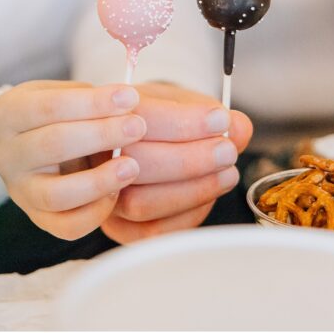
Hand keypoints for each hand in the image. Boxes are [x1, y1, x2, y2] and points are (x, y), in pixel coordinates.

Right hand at [0, 80, 144, 239]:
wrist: (30, 144)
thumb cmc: (56, 113)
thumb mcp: (63, 93)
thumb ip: (90, 98)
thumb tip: (128, 105)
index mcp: (7, 113)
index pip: (50, 106)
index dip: (93, 103)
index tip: (130, 98)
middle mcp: (5, 154)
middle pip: (53, 145)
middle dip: (102, 135)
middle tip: (138, 126)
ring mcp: (18, 190)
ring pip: (56, 194)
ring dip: (99, 181)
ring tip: (132, 166)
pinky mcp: (36, 217)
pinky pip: (66, 226)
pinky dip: (95, 213)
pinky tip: (118, 191)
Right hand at [98, 83, 251, 243]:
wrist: (125, 138)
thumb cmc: (152, 117)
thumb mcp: (175, 100)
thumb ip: (205, 109)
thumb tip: (239, 128)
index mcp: (106, 114)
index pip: (142, 118)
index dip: (185, 122)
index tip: (220, 119)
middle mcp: (95, 157)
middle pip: (139, 164)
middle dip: (192, 159)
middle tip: (227, 150)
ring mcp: (102, 196)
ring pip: (142, 203)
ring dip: (193, 189)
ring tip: (226, 172)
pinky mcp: (117, 228)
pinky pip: (151, 231)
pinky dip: (187, 214)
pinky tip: (209, 193)